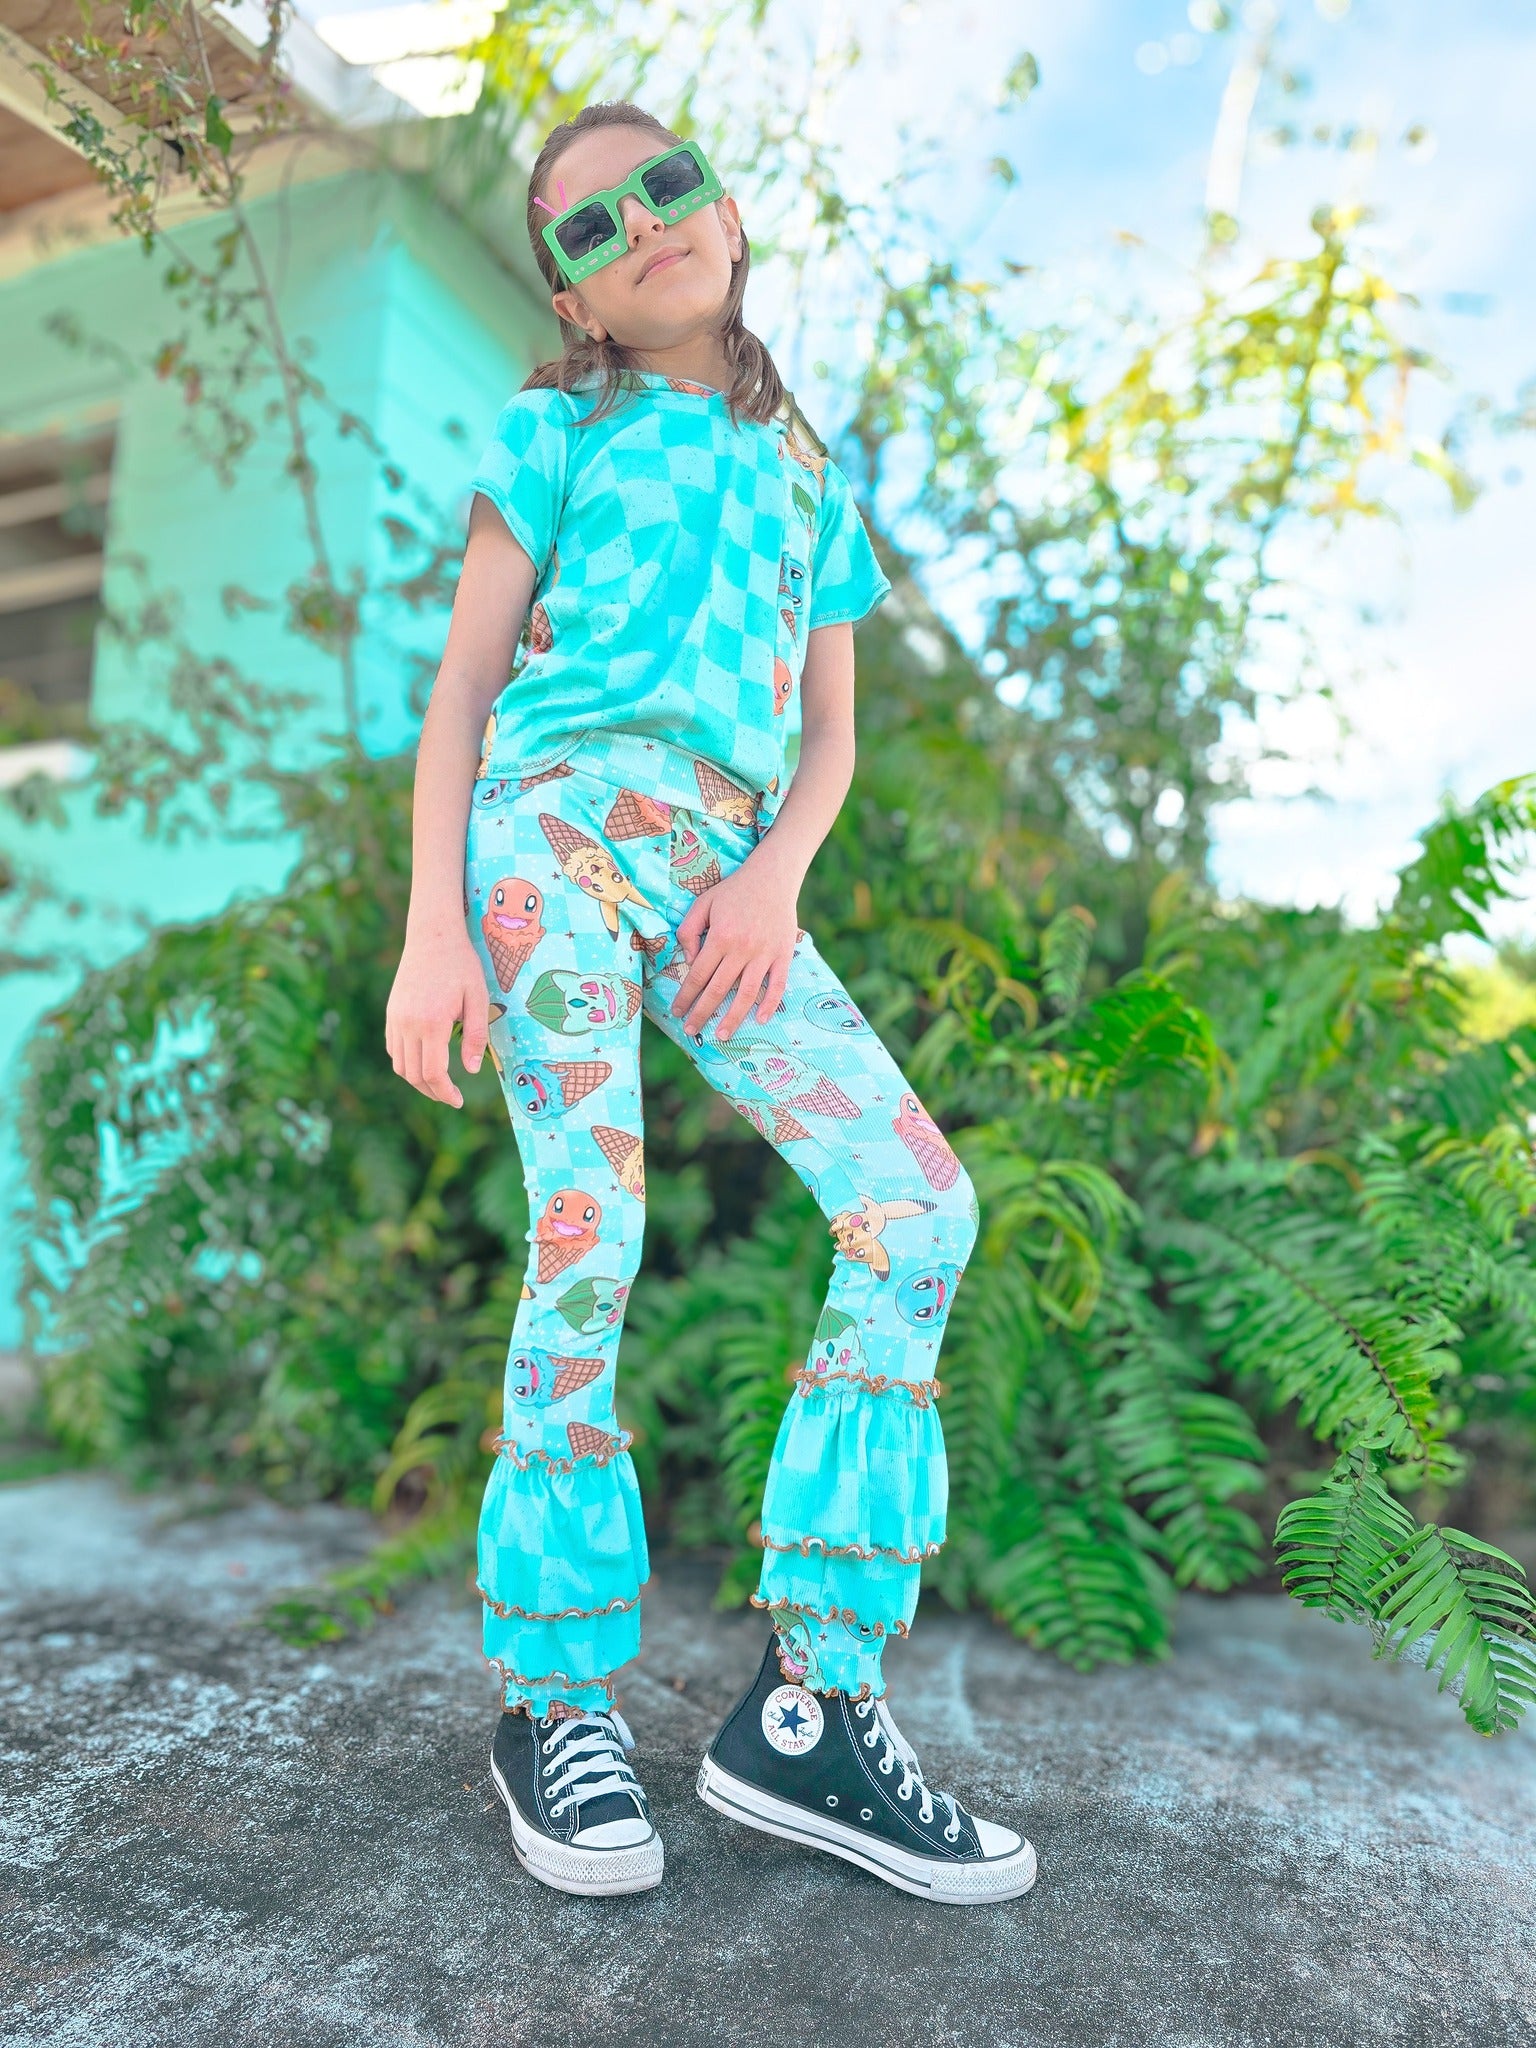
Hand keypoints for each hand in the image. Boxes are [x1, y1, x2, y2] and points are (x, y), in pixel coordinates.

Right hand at [385, 926, 490, 1106]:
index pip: (433, 1073)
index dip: (445, 1093)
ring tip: (438, 1084)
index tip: (458, 1101)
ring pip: (400, 1065)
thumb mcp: (478, 999)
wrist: (432, 936)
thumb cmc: (461, 965)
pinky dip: (406, 1063)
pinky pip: (393, 1048)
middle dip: (432, 1092)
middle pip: (413, 1075)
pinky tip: (423, 1062)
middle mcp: (408, 1024)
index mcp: (432, 1022)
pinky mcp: (391, 1013)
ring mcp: (395, 1019)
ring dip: (417, 1080)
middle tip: (451, 1097)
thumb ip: (475, 1036)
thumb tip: (471, 1070)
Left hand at [668, 855, 798, 1042]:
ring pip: (747, 994)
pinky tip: (761, 1019)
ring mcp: (765, 954)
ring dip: (733, 1017)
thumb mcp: (702, 903)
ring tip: (722, 1034)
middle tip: (692, 1030)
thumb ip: (689, 931)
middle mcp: (742, 949)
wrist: (773, 877)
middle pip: (719, 989)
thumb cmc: (734, 890)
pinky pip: (778, 985)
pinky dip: (770, 1004)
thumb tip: (689, 961)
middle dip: (702, 1012)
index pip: (697, 975)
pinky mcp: (783, 954)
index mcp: (720, 937)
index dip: (686, 996)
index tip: (677, 1012)